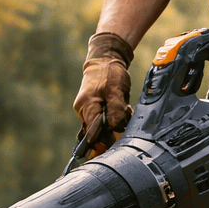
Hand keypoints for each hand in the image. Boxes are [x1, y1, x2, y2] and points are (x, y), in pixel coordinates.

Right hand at [72, 32, 134, 152]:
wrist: (104, 59)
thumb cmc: (110, 73)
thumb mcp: (117, 91)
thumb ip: (116, 112)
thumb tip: (115, 130)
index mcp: (87, 107)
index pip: (93, 133)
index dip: (104, 142)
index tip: (114, 148)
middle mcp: (83, 111)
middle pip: (97, 131)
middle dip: (113, 129)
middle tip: (126, 116)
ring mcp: (86, 109)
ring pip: (100, 125)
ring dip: (115, 122)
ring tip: (125, 108)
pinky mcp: (92, 107)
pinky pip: (101, 119)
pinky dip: (113, 117)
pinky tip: (121, 108)